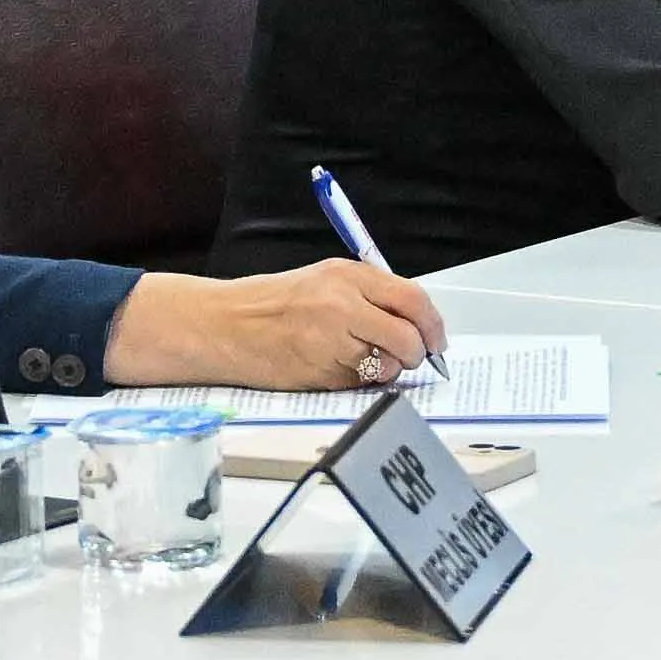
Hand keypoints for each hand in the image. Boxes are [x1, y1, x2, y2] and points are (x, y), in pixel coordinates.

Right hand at [106, 258, 441, 391]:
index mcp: (346, 275)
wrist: (224, 325)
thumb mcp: (322, 280)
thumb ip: (367, 294)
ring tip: (366, 362)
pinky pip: (361, 384)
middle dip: (417, 353)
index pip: (412, 299)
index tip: (436, 339)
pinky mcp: (320, 373)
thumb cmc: (272, 303)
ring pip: (388, 365)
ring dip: (388, 370)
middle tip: (412, 357)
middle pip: (408, 336)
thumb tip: (414, 321)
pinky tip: (339, 370)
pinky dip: (361, 383)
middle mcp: (342, 304)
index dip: (433, 324)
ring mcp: (331, 340)